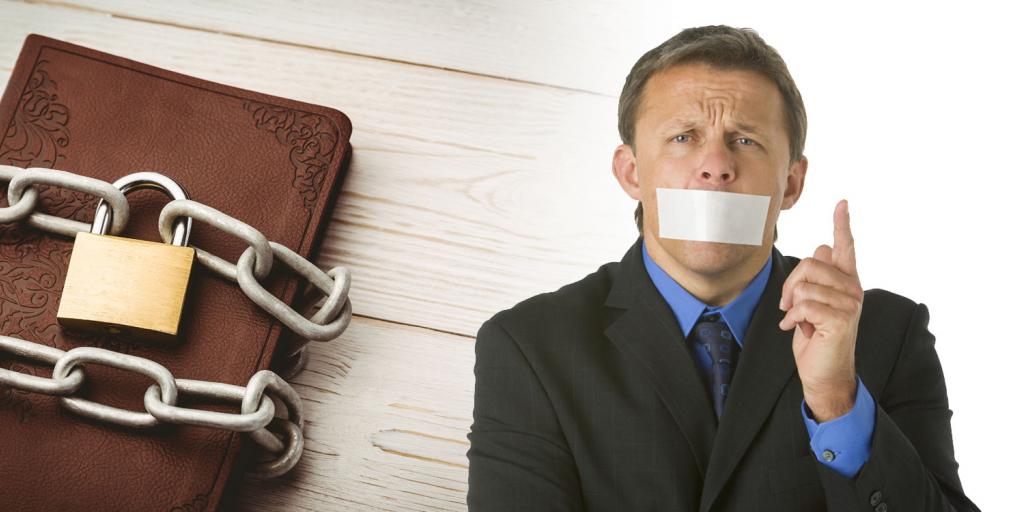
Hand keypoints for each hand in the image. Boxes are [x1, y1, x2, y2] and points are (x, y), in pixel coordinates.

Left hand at [779, 199, 862, 421]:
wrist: (823, 373)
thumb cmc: (816, 338)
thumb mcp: (812, 303)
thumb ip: (817, 278)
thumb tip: (822, 248)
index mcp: (845, 281)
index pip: (846, 247)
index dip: (842, 224)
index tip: (842, 203)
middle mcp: (852, 288)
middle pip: (812, 263)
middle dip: (790, 283)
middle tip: (787, 304)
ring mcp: (850, 303)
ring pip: (805, 285)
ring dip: (790, 304)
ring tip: (795, 319)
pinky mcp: (842, 319)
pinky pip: (805, 304)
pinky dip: (792, 317)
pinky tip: (794, 328)